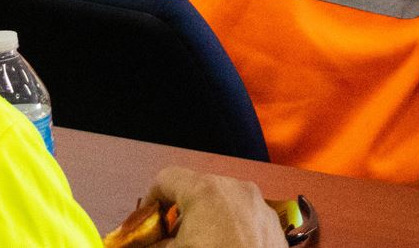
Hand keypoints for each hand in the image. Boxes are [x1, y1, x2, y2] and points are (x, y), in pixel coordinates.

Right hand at [142, 167, 283, 247]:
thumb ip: (153, 245)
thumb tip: (146, 244)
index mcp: (206, 191)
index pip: (167, 178)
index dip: (151, 199)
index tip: (147, 223)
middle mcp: (235, 188)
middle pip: (196, 189)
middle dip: (180, 213)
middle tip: (171, 240)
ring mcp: (258, 204)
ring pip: (222, 202)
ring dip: (205, 220)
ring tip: (202, 246)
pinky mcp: (272, 223)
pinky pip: (243, 215)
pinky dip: (229, 227)